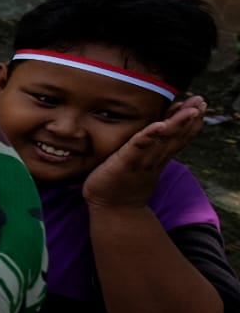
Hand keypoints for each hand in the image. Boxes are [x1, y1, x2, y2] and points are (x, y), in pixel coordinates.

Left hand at [83, 96, 205, 209]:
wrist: (111, 211)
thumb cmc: (119, 187)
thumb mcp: (135, 167)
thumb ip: (142, 153)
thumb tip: (146, 140)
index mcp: (156, 159)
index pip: (175, 138)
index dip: (186, 122)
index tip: (198, 105)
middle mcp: (153, 159)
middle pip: (176, 137)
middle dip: (189, 118)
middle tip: (201, 101)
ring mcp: (141, 162)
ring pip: (164, 140)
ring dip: (178, 124)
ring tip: (192, 109)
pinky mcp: (125, 163)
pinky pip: (138, 147)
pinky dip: (150, 136)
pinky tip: (160, 125)